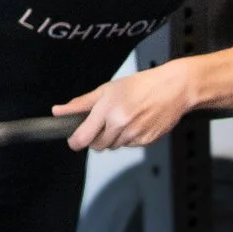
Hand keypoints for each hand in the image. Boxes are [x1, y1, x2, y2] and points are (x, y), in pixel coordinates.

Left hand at [56, 58, 196, 152]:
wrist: (172, 89)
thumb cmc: (141, 85)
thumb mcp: (107, 90)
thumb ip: (81, 104)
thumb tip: (59, 111)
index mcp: (108, 111)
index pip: (82, 138)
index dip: (75, 141)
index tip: (74, 139)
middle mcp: (120, 125)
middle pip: (97, 145)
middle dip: (97, 137)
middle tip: (105, 121)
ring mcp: (134, 135)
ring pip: (114, 146)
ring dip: (114, 137)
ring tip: (124, 118)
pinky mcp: (146, 141)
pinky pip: (129, 145)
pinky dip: (129, 137)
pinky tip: (136, 122)